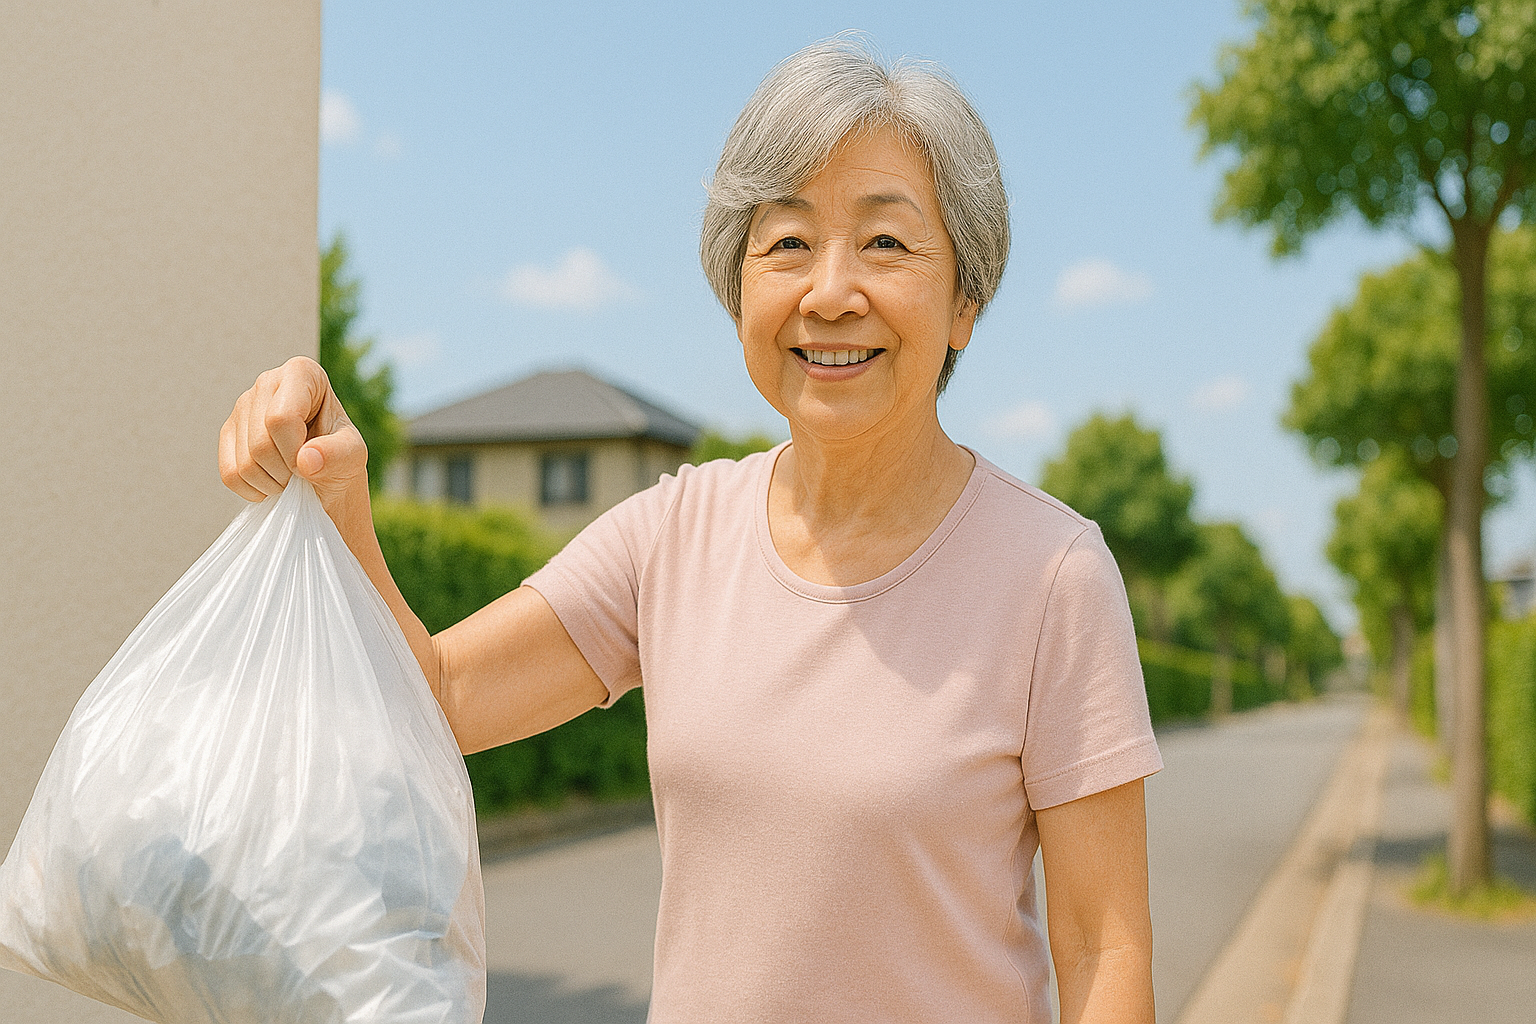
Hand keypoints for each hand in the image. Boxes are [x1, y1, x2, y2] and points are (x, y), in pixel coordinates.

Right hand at [219, 356, 368, 514]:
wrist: (326, 474)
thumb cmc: (340, 457)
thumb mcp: (353, 456)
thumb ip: (338, 455)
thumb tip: (305, 459)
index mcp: (302, 373)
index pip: (280, 418)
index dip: (295, 451)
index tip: (312, 460)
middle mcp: (267, 381)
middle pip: (260, 443)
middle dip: (285, 471)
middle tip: (304, 472)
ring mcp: (242, 405)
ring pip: (244, 463)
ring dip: (272, 483)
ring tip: (291, 475)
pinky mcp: (228, 431)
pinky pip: (229, 475)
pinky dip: (254, 490)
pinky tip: (273, 481)